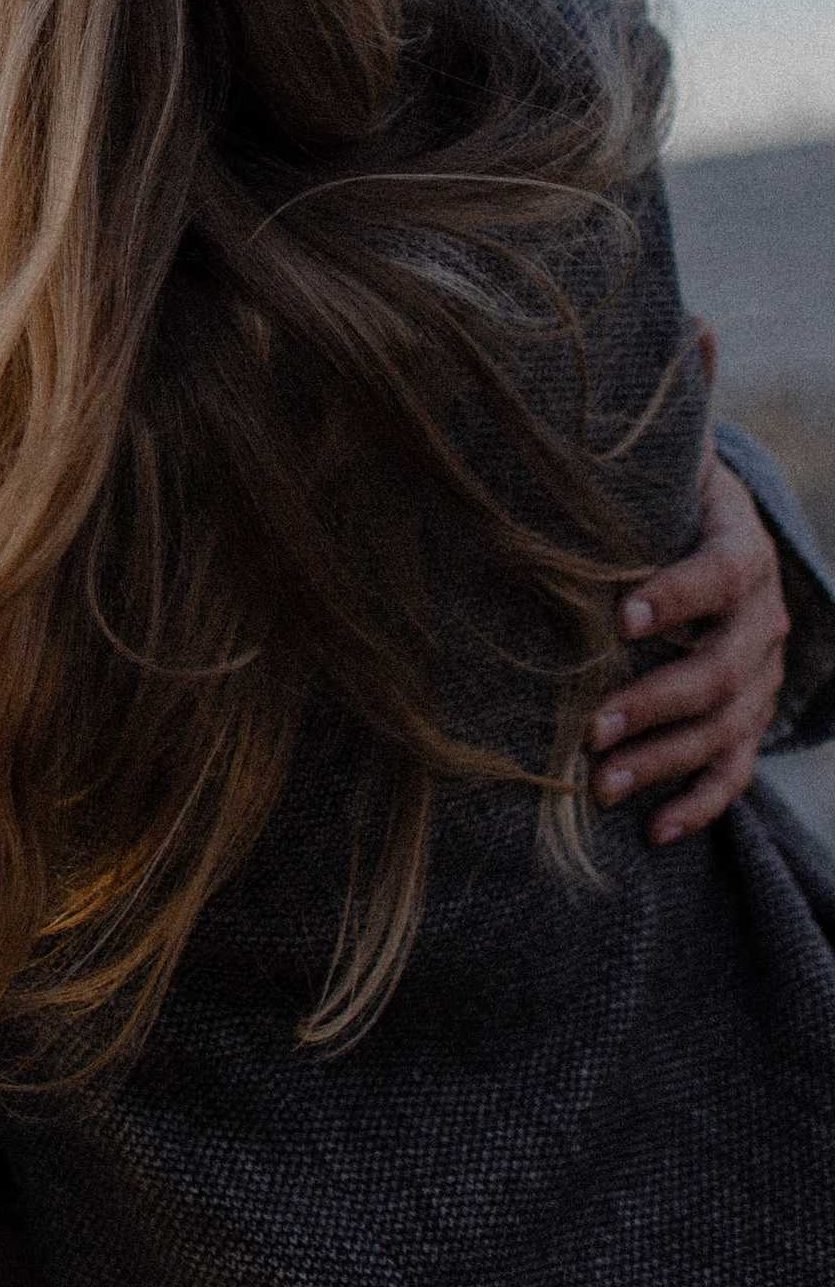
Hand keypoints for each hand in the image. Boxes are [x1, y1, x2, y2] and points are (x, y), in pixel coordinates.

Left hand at [587, 435, 788, 842]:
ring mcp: (762, 674)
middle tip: (592, 729)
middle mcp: (762, 617)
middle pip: (723, 671)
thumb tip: (522, 454)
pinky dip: (700, 804)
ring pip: (728, 729)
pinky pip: (737, 770)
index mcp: (741, 548)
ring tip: (603, 787)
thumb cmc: (660, 500)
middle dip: (657, 704)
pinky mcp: (751, 715)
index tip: (621, 617)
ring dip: (666, 762)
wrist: (716, 522)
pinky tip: (657, 832)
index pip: (719, 574)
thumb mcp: (654, 479)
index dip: (677, 596)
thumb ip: (610, 480)